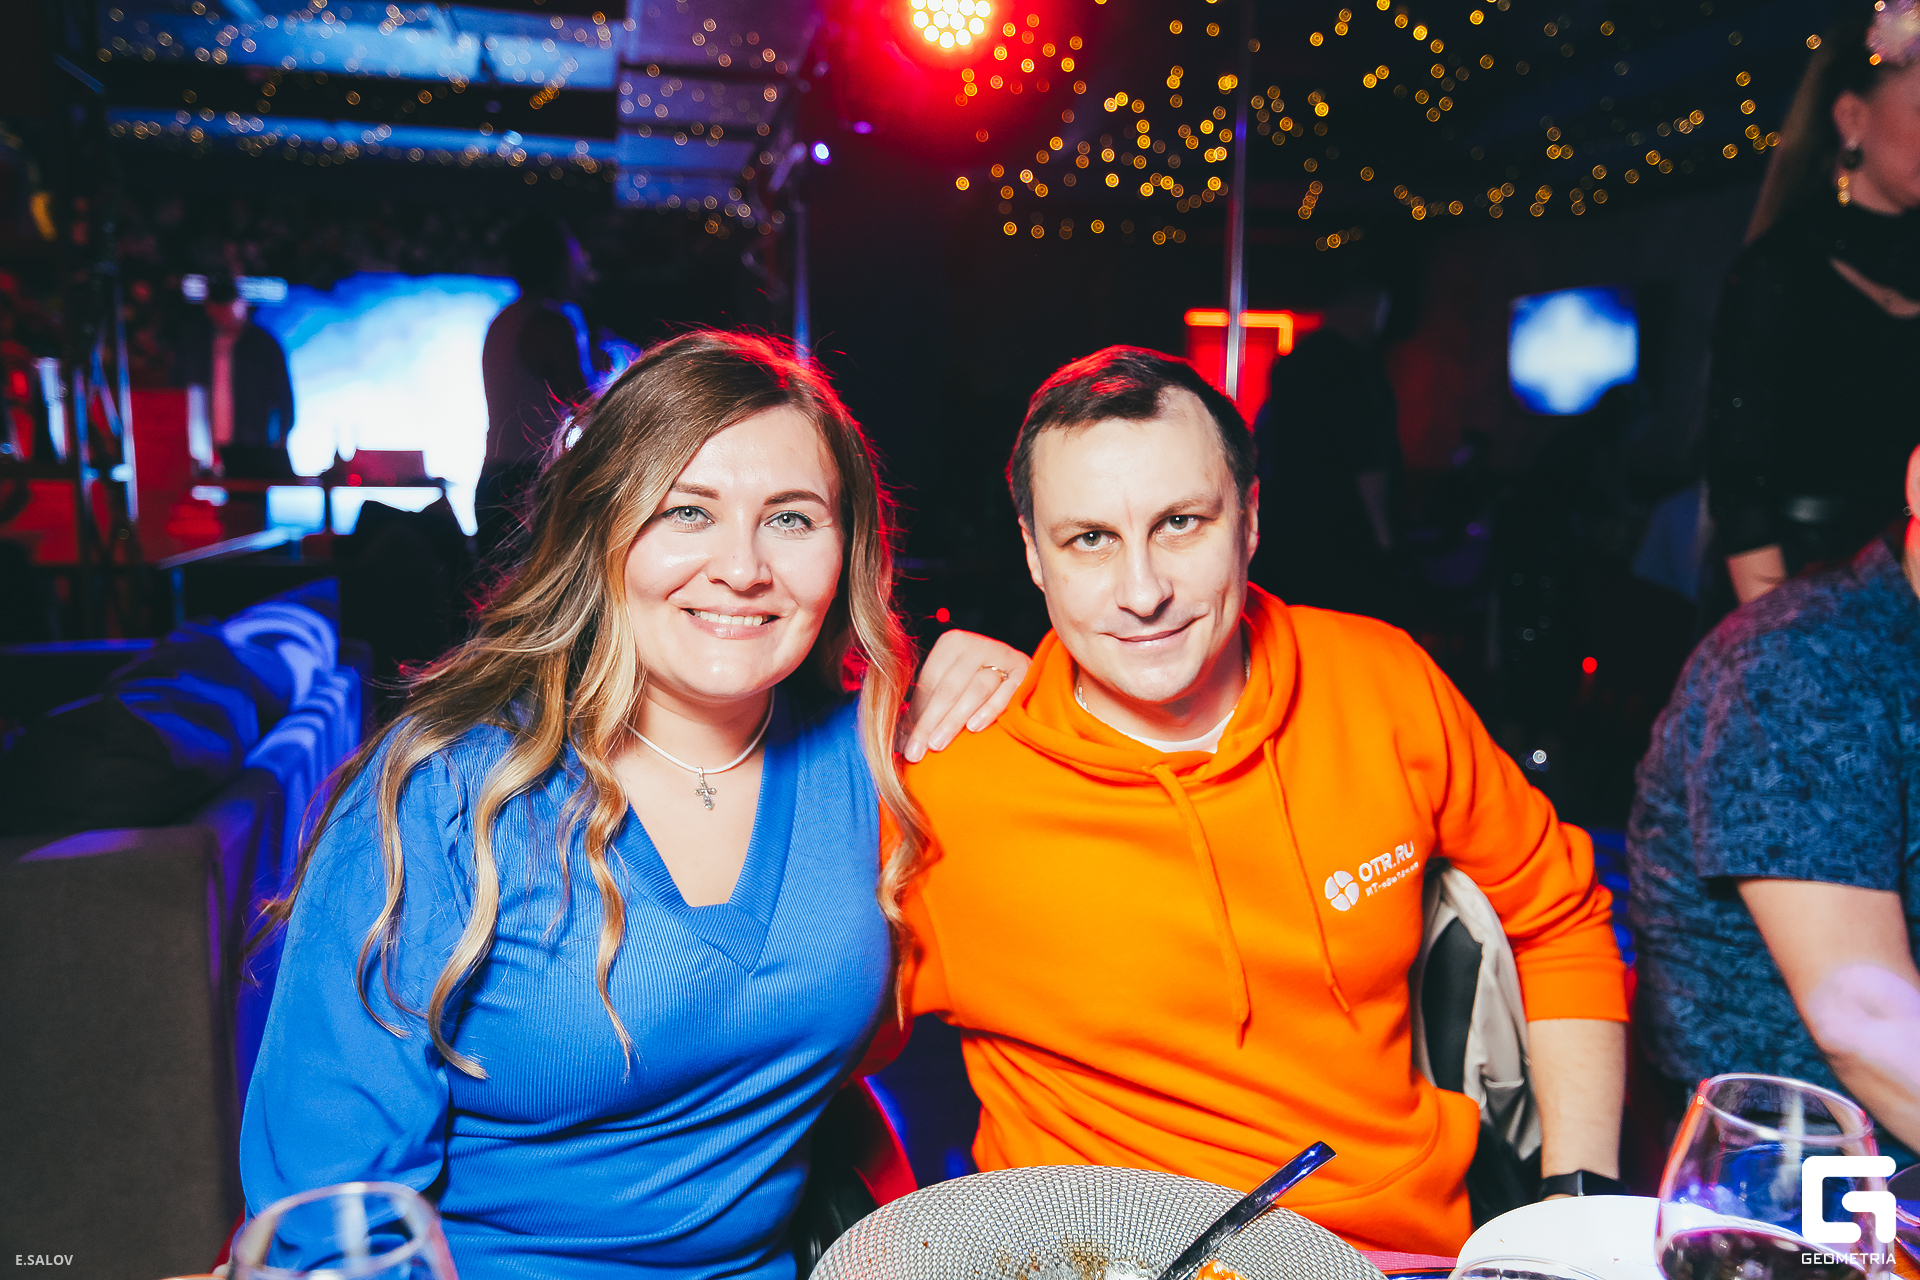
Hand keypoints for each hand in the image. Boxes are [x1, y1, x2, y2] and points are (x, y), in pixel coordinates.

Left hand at [898, 629, 1030, 761]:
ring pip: (975, 689)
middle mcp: (976, 645)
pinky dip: (989, 710)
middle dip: (929, 723)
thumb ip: (924, 711)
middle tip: (916, 752)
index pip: (929, 682)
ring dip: (954, 719)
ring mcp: (1003, 655)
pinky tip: (974, 728)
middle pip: (948, 688)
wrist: (1023, 676)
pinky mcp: (1025, 669)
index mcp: (952, 644)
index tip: (907, 746)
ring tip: (938, 744)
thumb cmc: (975, 687)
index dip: (916, 715)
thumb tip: (897, 742)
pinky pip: (1006, 692)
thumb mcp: (948, 690)